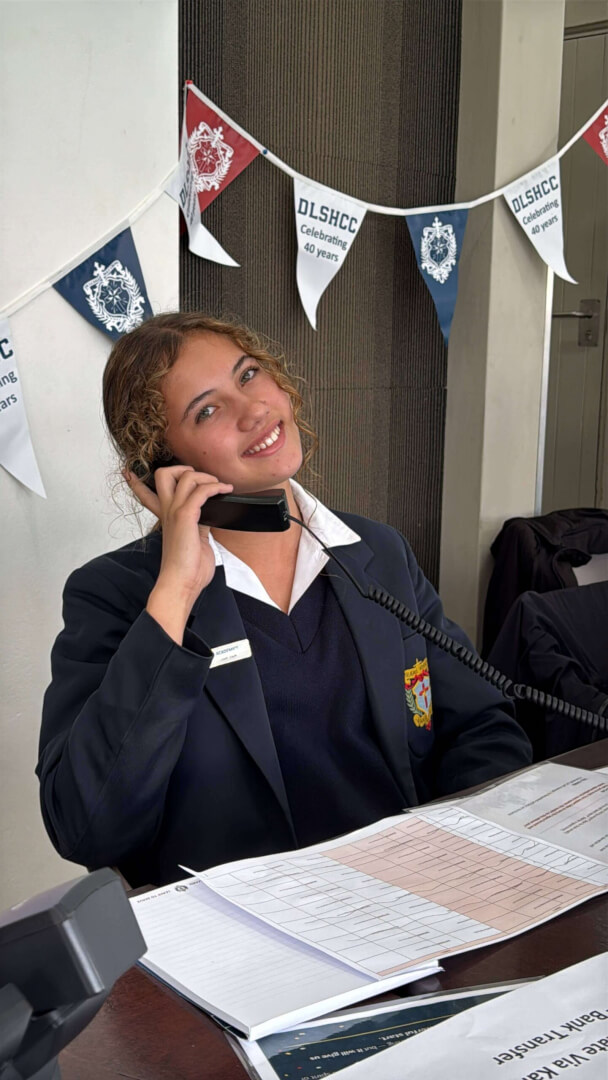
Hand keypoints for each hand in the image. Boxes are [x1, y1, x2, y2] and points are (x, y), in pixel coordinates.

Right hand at [125, 464, 232, 641]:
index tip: (129, 473)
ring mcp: (175, 512)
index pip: (146, 495)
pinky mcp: (185, 517)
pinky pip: (201, 491)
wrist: (181, 585)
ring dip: (208, 477)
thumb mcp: (195, 541)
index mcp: (166, 518)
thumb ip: (200, 525)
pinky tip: (225, 491)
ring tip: (221, 487)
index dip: (137, 483)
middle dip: (183, 468)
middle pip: (163, 475)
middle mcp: (167, 512)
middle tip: (202, 479)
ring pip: (186, 476)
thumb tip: (212, 513)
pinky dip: (216, 487)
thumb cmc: (188, 570)